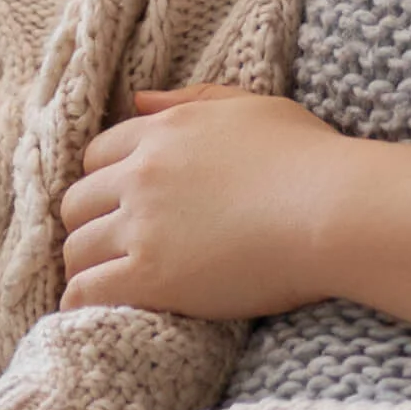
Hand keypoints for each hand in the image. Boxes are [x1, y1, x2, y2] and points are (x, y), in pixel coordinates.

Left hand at [60, 85, 356, 319]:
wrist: (334, 209)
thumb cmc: (310, 158)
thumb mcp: (250, 107)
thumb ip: (190, 99)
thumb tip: (138, 98)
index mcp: (164, 131)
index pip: (97, 155)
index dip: (103, 183)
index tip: (116, 206)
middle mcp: (142, 174)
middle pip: (77, 202)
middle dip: (87, 224)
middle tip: (106, 248)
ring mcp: (143, 225)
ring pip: (76, 248)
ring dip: (83, 266)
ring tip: (101, 284)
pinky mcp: (151, 275)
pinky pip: (88, 289)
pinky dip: (80, 301)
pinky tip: (89, 310)